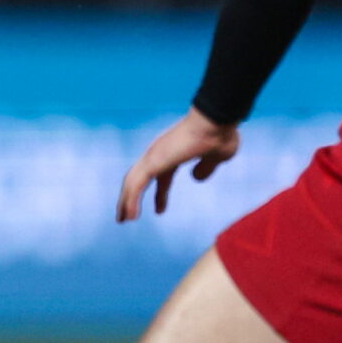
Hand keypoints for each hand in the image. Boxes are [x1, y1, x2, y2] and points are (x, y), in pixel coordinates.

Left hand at [119, 109, 240, 220]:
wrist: (216, 122)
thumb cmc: (218, 135)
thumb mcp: (216, 158)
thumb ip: (206, 168)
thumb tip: (196, 178)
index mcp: (173, 153)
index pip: (162, 177)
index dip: (160, 195)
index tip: (159, 211)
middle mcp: (159, 153)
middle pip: (140, 179)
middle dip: (132, 198)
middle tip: (126, 216)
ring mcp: (154, 156)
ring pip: (133, 183)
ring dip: (126, 202)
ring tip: (122, 220)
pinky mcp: (152, 161)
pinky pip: (136, 185)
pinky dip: (130, 201)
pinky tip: (129, 216)